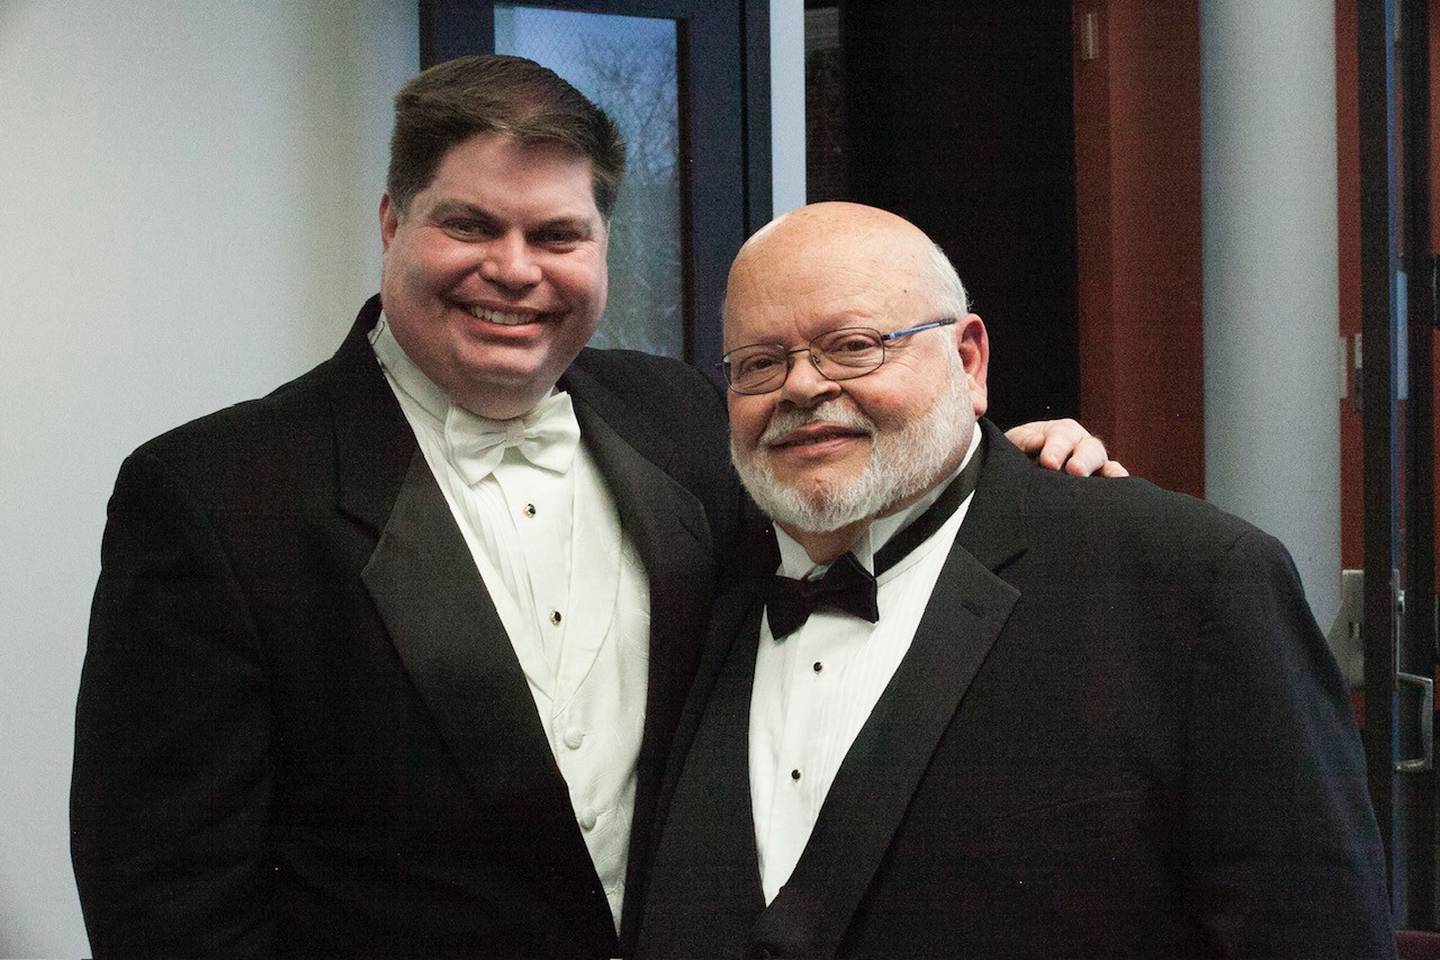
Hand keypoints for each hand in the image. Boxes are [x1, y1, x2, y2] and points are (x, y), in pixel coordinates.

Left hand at [1005, 419, 1128, 477]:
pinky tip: (1124, 491)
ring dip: (1107, 472)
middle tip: (1074, 471)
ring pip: (1105, 464)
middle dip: (1082, 460)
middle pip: (1089, 448)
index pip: (1062, 436)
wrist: (1020, 477)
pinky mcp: (1100, 486)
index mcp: (1062, 432)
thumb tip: (1038, 441)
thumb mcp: (1014, 443)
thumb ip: (1023, 441)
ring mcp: (1095, 465)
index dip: (1057, 448)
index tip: (1048, 462)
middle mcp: (1082, 445)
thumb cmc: (1019, 454)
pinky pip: (1114, 484)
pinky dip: (1119, 485)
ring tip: (1108, 482)